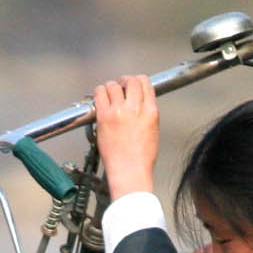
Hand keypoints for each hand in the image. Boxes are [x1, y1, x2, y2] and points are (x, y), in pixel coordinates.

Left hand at [92, 74, 158, 200]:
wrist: (130, 172)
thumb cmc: (141, 159)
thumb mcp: (153, 132)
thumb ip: (147, 114)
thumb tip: (138, 104)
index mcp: (151, 112)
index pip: (145, 83)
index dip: (138, 81)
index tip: (132, 86)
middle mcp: (136, 108)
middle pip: (130, 80)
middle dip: (125, 82)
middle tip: (121, 88)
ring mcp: (119, 111)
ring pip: (113, 85)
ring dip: (111, 88)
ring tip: (110, 96)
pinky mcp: (104, 116)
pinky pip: (100, 93)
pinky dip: (100, 92)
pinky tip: (101, 99)